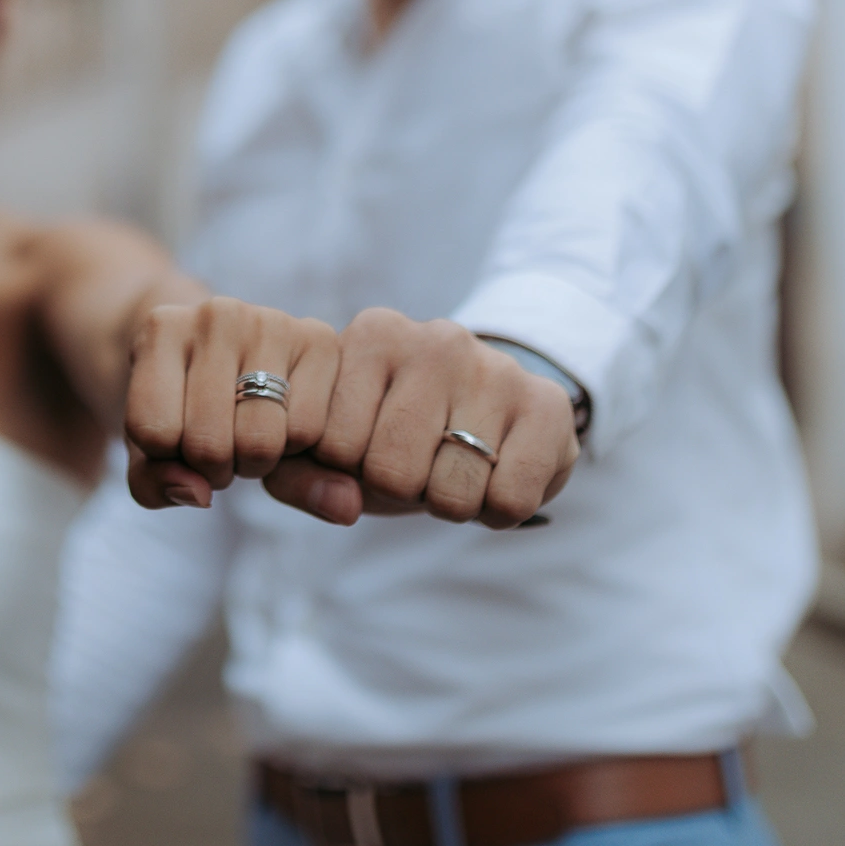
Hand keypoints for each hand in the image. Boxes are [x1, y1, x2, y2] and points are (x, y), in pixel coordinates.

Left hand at [124, 297, 351, 519]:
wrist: (222, 352)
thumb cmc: (177, 403)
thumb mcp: (145, 447)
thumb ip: (152, 483)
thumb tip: (200, 495)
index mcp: (161, 330)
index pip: (155, 433)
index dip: (166, 459)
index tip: (174, 438)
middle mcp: (217, 314)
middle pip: (209, 444)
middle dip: (213, 468)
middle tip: (217, 444)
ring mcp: (271, 322)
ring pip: (261, 442)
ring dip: (253, 464)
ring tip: (244, 435)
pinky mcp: (319, 338)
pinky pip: (307, 432)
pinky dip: (293, 449)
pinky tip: (279, 422)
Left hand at [263, 309, 576, 528]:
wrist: (485, 404)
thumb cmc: (390, 429)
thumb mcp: (328, 445)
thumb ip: (297, 474)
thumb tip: (343, 504)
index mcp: (374, 334)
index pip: (334, 444)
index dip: (349, 470)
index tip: (367, 446)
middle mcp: (436, 339)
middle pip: (392, 470)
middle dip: (402, 489)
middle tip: (418, 465)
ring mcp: (495, 368)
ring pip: (452, 490)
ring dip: (451, 503)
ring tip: (454, 468)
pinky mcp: (547, 404)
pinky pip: (510, 499)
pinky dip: (498, 511)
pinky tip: (494, 477)